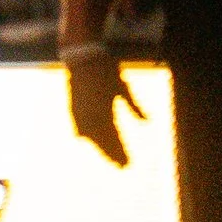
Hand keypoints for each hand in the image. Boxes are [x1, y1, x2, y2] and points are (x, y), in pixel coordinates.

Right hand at [65, 47, 143, 168]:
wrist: (84, 57)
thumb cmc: (107, 70)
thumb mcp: (123, 87)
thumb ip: (135, 106)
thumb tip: (148, 121)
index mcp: (107, 110)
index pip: (115, 137)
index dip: (121, 151)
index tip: (128, 162)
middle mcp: (92, 115)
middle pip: (103, 140)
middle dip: (113, 152)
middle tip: (122, 165)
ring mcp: (81, 112)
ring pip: (91, 136)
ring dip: (100, 146)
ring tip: (110, 156)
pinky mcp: (73, 107)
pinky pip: (79, 126)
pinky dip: (85, 134)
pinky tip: (86, 139)